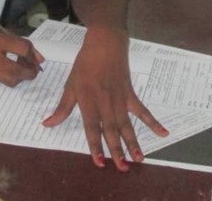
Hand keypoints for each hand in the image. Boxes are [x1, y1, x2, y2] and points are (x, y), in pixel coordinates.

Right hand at [0, 23, 42, 86]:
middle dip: (30, 71)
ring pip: (11, 81)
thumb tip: (30, 50)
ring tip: (24, 68)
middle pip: (18, 72)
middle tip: (35, 67)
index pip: (21, 48)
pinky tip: (12, 69)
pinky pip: (2, 80)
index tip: (35, 53)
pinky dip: (11, 77)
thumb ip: (11, 37)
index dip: (32, 52)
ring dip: (22, 77)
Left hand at [42, 26, 166, 170]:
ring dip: (133, 142)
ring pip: (127, 124)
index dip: (96, 146)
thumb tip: (47, 124)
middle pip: (112, 130)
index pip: (92, 128)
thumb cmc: (85, 64)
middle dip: (117, 150)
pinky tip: (163, 132)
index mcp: (89, 101)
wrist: (105, 42)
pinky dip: (153, 121)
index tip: (100, 163)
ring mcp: (120, 99)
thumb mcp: (70, 85)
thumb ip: (62, 108)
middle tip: (123, 168)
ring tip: (139, 159)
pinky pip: (143, 110)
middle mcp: (105, 103)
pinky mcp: (131, 94)